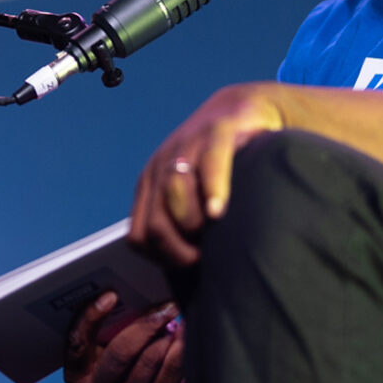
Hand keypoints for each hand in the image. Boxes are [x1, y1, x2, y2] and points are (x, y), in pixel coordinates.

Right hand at [64, 291, 183, 382]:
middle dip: (145, 326)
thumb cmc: (117, 377)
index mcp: (80, 374)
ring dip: (169, 341)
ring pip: (150, 365)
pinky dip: (181, 362)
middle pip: (120, 353)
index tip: (110, 296)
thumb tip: (136, 303)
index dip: (90, 317)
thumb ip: (109, 333)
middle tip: (165, 309)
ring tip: (181, 325)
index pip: (78, 342)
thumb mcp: (102, 357)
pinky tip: (188, 347)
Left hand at [130, 83, 288, 266]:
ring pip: (173, 195)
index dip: (163, 259)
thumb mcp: (193, 192)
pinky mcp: (216, 131)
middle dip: (179, 249)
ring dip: (192, 222)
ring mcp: (187, 147)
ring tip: (215, 229)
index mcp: (151, 186)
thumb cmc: (221, 163)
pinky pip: (209, 164)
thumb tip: (186, 274)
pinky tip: (220, 211)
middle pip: (155, 224)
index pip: (139, 237)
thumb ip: (181, 221)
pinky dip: (212, 192)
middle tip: (206, 256)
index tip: (191, 265)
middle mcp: (162, 167)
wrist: (243, 108)